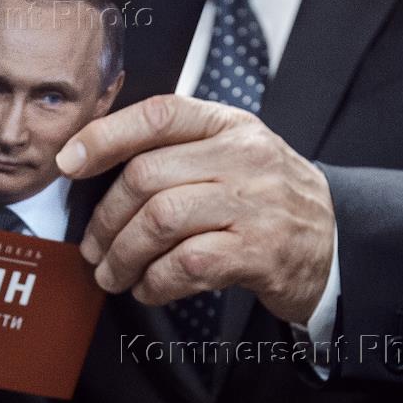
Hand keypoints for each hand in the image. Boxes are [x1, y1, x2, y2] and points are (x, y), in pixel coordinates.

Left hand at [56, 95, 333, 323]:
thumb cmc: (265, 196)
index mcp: (227, 124)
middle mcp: (243, 157)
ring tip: (110, 273)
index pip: (158, 115)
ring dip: (122, 254)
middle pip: (147, 176)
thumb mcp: (231, 151)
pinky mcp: (259, 252)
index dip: (104, 136)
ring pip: (160, 221)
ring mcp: (254, 204)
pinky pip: (186, 264)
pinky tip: (147, 287)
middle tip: (91, 246)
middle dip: (106, 217)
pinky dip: (154, 281)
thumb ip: (176, 147)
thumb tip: (90, 160)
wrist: (334, 241)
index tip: (68, 162)